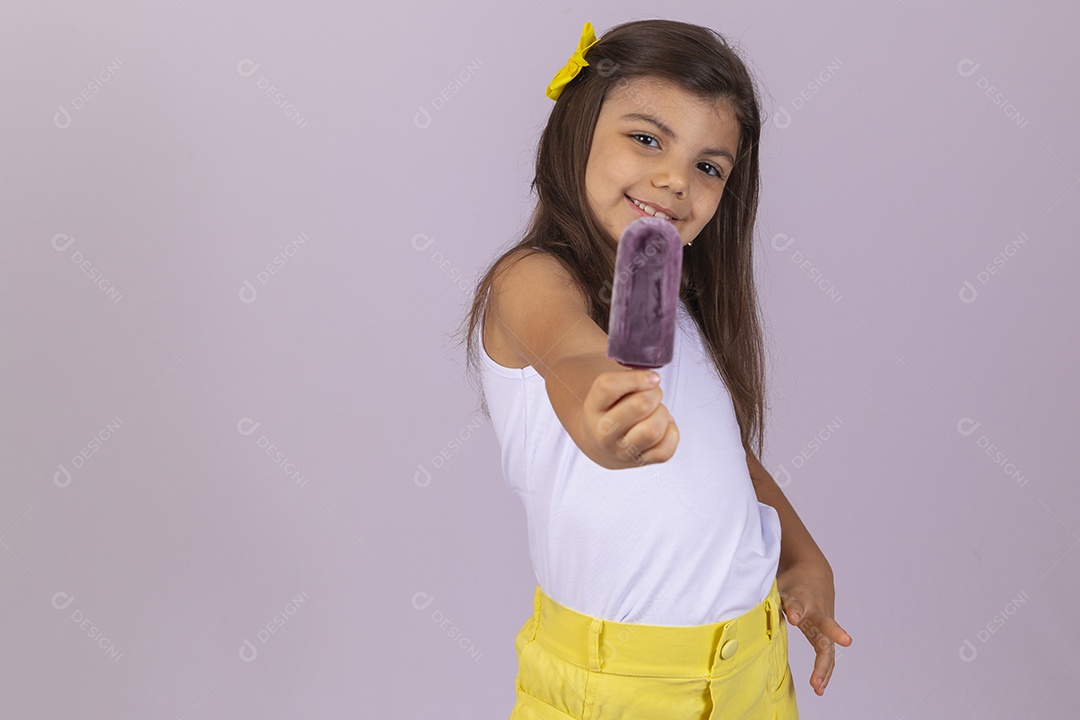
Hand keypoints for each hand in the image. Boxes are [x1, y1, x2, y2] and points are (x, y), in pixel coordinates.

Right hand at [579, 369, 678, 468]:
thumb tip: (653, 377)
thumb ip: (627, 376)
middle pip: (640, 405)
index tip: (652, 377)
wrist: (599, 442)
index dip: (636, 377)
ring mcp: (620, 451)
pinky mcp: (639, 463)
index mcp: (592, 408)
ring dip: (663, 415)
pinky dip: (671, 434)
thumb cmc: (610, 407)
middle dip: (655, 393)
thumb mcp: (609, 389)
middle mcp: (603, 433)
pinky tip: (663, 426)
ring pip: (653, 430)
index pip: (608, 386)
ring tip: (657, 412)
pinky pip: (665, 450)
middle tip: (653, 393)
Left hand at [775, 559, 851, 695]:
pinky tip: (819, 687)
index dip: (796, 610)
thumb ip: (768, 600)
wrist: (815, 573)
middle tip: (844, 641)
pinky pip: (827, 654)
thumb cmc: (793, 582)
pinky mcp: (826, 633)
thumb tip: (751, 615)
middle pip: (825, 623)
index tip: (794, 618)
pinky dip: (824, 671)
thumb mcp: (779, 585)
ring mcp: (824, 623)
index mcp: (801, 596)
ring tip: (817, 686)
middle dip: (832, 633)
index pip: (798, 603)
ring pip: (828, 645)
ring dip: (824, 665)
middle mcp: (816, 610)